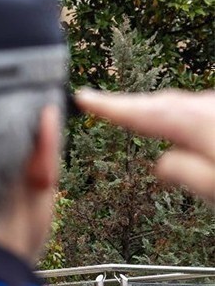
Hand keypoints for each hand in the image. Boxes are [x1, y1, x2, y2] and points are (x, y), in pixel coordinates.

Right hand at [76, 88, 214, 200]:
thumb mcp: (213, 187)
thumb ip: (181, 172)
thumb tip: (162, 165)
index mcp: (197, 123)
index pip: (141, 113)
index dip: (108, 106)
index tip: (83, 98)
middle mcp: (208, 107)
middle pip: (159, 105)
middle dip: (129, 104)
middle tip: (98, 102)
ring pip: (180, 106)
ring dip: (155, 109)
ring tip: (132, 111)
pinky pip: (197, 110)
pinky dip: (178, 114)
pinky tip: (179, 125)